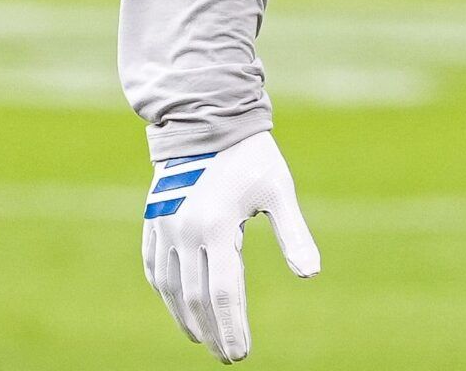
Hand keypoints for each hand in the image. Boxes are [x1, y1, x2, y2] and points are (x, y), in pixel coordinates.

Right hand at [142, 132, 320, 363]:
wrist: (207, 118)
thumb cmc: (250, 155)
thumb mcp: (278, 190)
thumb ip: (294, 233)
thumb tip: (312, 274)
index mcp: (218, 226)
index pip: (224, 293)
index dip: (233, 326)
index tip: (241, 353)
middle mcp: (185, 232)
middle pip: (196, 299)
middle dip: (213, 332)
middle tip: (228, 354)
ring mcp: (164, 227)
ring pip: (171, 288)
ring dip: (186, 319)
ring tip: (204, 338)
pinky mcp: (153, 221)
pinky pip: (155, 268)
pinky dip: (166, 292)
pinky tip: (178, 305)